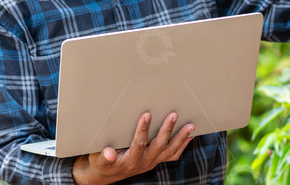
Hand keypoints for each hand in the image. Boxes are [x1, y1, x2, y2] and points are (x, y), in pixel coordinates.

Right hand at [72, 112, 194, 184]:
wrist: (106, 174)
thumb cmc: (102, 162)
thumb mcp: (98, 160)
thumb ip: (104, 157)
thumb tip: (109, 153)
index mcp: (129, 161)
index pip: (139, 144)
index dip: (143, 130)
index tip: (147, 114)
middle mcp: (143, 162)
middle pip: (159, 146)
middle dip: (167, 130)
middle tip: (174, 114)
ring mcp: (151, 162)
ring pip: (169, 151)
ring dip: (180, 138)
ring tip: (191, 126)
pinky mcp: (156, 160)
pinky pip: (172, 155)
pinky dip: (182, 145)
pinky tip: (189, 135)